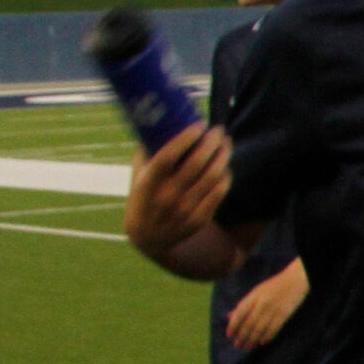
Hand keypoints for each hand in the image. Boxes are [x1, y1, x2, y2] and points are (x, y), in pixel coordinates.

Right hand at [124, 122, 229, 258]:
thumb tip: (158, 125)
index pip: (168, 156)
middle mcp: (166, 196)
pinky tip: (225, 167)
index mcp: (148, 184)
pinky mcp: (198, 219)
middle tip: (219, 131)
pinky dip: (225, 176)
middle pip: (196, 163)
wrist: (148, 239)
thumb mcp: (137, 178)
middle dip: (212, 143)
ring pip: (212, 176)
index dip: (186, 138)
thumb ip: (146, 154)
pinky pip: (219, 192)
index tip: (200, 124)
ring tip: (226, 145)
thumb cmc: (143, 199)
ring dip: (222, 156)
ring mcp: (184, 210)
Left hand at [225, 263, 305, 347]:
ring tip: (248, 346)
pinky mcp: (284, 314)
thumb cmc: (273, 286)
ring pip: (260, 328)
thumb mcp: (256, 292)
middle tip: (238, 345)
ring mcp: (273, 309)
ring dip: (253, 339)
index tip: (229, 335)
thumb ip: (244, 304)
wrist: (294, 280)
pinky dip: (267, 336)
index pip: (240, 313)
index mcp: (253, 297)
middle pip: (249, 323)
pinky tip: (262, 342)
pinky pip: (274, 328)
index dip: (233, 325)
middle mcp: (262, 303)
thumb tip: (230, 317)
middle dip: (242, 336)